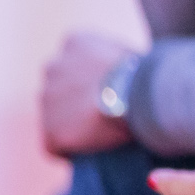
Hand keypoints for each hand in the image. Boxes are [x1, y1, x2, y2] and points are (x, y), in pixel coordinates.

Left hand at [38, 31, 135, 158]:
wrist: (136, 95)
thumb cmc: (146, 75)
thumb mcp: (131, 54)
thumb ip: (116, 61)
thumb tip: (127, 79)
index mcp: (74, 42)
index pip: (75, 60)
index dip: (91, 79)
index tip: (108, 92)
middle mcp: (52, 66)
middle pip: (59, 87)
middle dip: (75, 99)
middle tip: (104, 113)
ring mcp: (47, 100)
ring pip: (55, 116)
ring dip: (72, 124)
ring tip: (100, 135)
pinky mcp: (50, 133)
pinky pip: (55, 145)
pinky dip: (70, 150)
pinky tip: (93, 152)